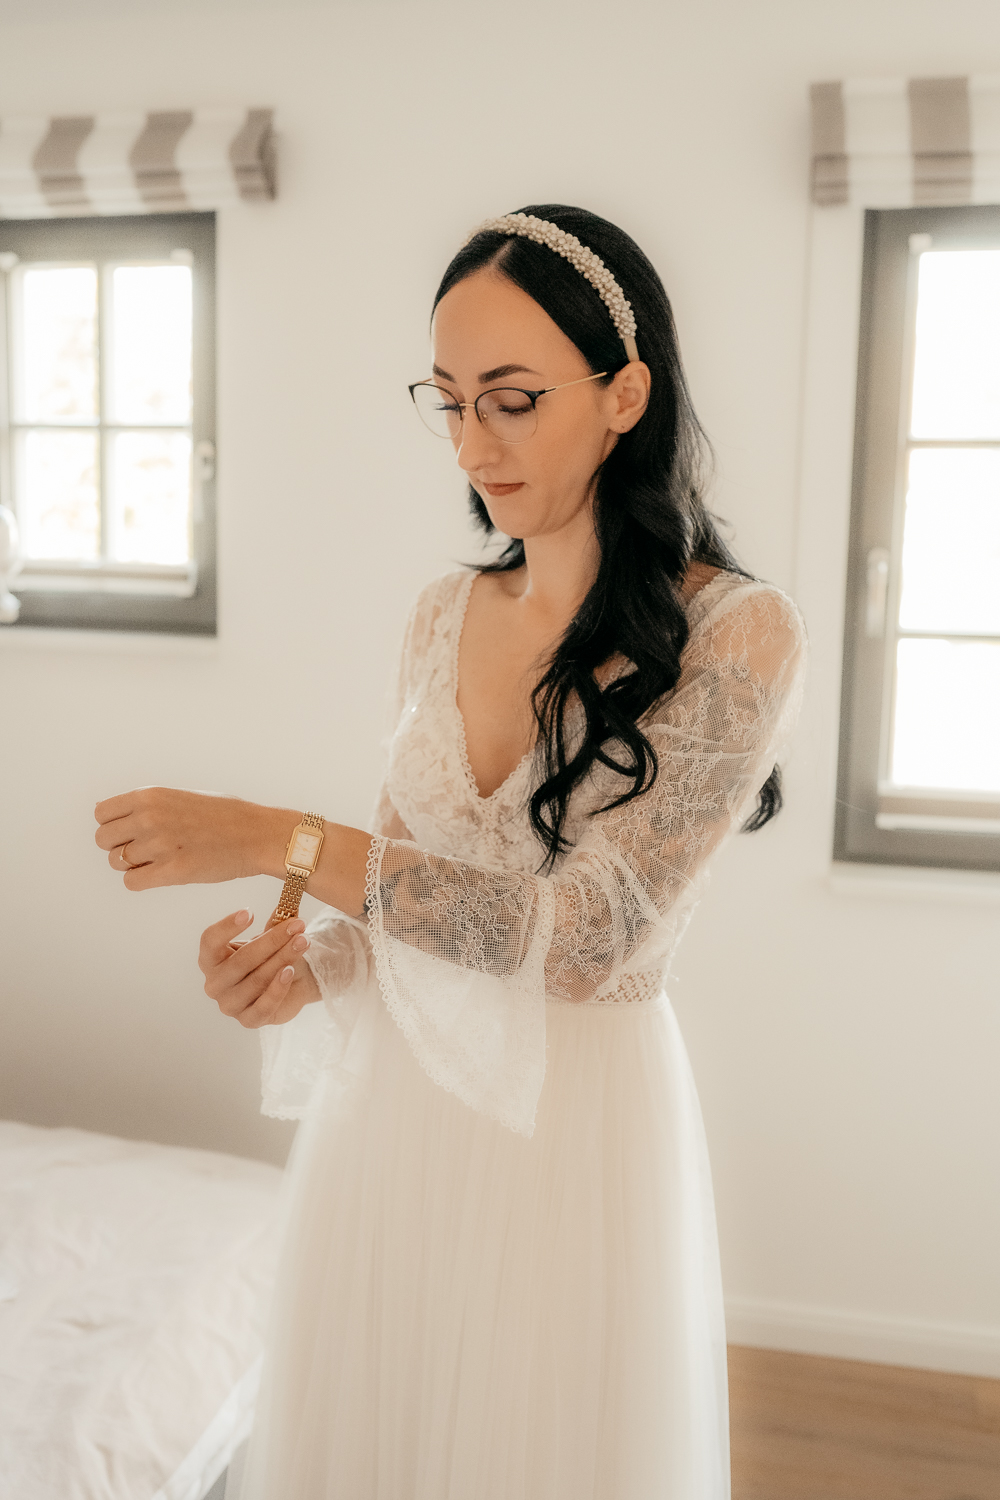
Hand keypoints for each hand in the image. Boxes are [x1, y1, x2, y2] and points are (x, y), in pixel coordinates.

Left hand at [95, 787, 287, 889]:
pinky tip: (162, 874)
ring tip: (158, 861)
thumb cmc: (223, 815)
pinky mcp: (172, 871)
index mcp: (150, 795)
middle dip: (118, 847)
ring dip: (132, 865)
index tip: (130, 833)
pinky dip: (142, 881)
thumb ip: (145, 804)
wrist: (257, 834)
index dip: (113, 826)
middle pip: (104, 840)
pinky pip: (132, 882)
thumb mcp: (180, 796)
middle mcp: (150, 817)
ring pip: (117, 862)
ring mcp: (160, 844)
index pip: (101, 814)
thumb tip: (103, 812)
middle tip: (143, 851)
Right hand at [200, 909, 320, 1027]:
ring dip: (283, 958)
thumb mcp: (268, 937)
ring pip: (256, 980)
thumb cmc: (270, 956)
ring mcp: (229, 1004)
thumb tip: (285, 907)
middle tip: (297, 925)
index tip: (250, 912)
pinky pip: (262, 1006)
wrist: (290, 983)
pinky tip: (290, 970)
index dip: (227, 927)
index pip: (210, 941)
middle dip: (272, 941)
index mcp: (211, 958)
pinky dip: (278, 988)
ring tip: (303, 942)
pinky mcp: (248, 1020)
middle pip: (241, 960)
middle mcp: (214, 983)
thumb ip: (274, 924)